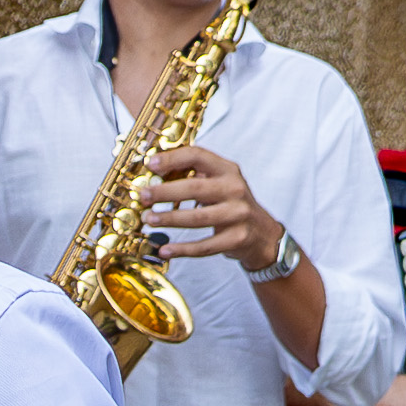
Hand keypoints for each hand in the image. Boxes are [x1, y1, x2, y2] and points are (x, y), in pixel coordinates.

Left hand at [133, 141, 287, 276]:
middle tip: (143, 196)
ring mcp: (238, 215)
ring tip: (148, 220)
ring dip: (169, 220)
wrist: (263, 234)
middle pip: (195, 188)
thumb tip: (155, 171)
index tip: (150, 165)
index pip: (198, 156)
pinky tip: (165, 249)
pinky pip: (204, 246)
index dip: (172, 159)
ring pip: (197, 218)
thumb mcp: (220, 182)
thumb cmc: (231, 204)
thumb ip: (195, 174)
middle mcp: (235, 189)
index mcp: (228, 170)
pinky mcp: (237, 239)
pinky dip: (182, 249)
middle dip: (164, 192)